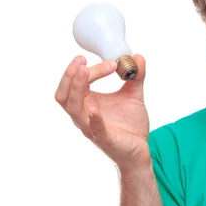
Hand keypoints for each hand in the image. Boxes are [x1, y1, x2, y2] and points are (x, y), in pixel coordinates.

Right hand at [55, 54, 150, 170]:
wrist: (140, 149)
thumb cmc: (130, 124)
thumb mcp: (134, 95)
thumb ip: (136, 77)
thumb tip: (138, 57)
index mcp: (88, 102)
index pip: (77, 83)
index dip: (87, 69)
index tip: (109, 61)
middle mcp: (84, 115)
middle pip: (65, 95)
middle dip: (70, 76)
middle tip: (81, 61)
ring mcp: (91, 128)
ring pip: (73, 109)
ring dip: (76, 89)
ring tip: (84, 73)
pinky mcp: (104, 139)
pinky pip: (94, 129)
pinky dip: (93, 118)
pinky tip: (94, 108)